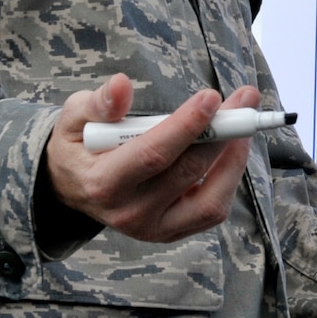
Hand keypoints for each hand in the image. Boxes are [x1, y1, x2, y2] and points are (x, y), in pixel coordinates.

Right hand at [45, 74, 255, 241]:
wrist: (72, 188)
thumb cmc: (79, 146)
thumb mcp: (75, 118)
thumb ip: (97, 103)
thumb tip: (121, 85)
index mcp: (104, 183)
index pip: (153, 154)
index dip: (187, 125)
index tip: (211, 97)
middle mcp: (130, 212)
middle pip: (187, 171)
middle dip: (222, 131)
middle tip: (243, 98)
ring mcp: (154, 228)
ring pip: (209, 201)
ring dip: (233, 159)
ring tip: (244, 124)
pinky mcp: (172, 232)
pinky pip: (212, 210)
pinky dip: (228, 179)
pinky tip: (231, 149)